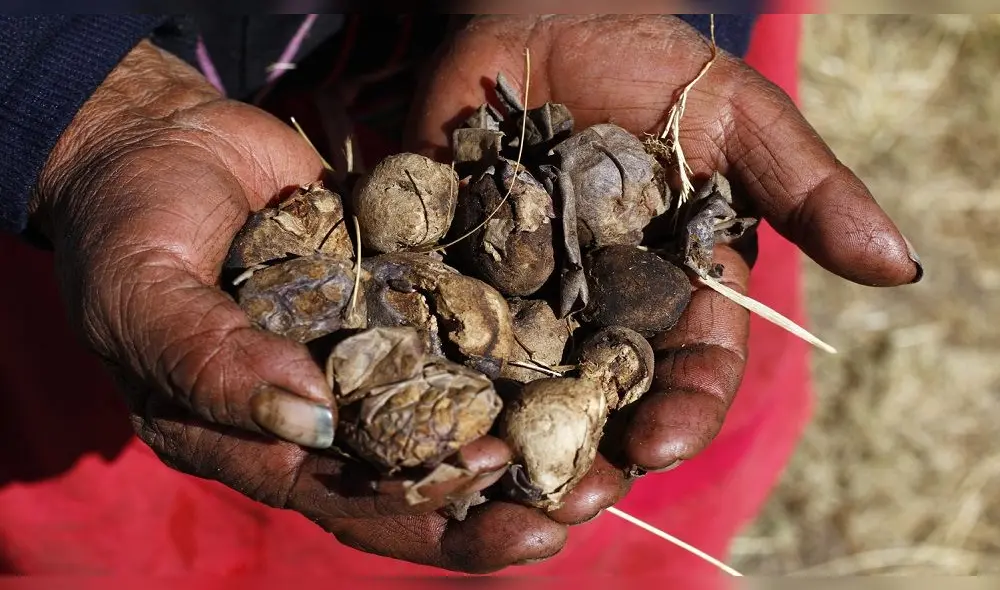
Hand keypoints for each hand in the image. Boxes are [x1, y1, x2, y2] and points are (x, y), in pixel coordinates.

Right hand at [29, 40, 567, 572]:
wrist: (163, 143)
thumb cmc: (128, 226)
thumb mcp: (141, 295)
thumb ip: (209, 362)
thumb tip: (310, 421)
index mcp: (258, 443)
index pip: (346, 498)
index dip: (419, 502)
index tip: (487, 477)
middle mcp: (325, 414)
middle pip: (421, 476)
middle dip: (500, 498)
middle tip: (583, 501)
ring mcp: (370, 356)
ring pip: (459, 413)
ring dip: (531, 436)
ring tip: (610, 452)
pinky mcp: (402, 300)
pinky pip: (465, 330)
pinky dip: (519, 347)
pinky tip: (583, 352)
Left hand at [406, 14, 920, 516]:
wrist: (540, 16)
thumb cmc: (646, 61)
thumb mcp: (736, 117)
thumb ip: (803, 190)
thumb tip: (900, 266)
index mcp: (675, 287)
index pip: (691, 367)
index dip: (682, 409)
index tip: (662, 440)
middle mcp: (602, 308)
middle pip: (604, 400)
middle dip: (594, 451)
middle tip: (572, 494)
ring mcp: (527, 296)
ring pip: (525, 386)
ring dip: (514, 436)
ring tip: (497, 475)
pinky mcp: (459, 271)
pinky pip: (449, 328)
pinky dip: (440, 366)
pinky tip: (425, 403)